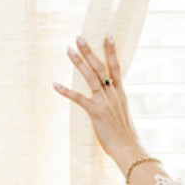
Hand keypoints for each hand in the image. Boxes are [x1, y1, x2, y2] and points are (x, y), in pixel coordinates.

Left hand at [52, 34, 147, 169]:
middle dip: (89, 52)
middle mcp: (113, 95)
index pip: (116, 68)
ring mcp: (105, 102)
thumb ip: (115, 104)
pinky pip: (79, 99)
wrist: (129, 148)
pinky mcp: (96, 113)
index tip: (108, 36)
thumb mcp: (123, 115)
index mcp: (121, 94)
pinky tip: (55, 84)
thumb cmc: (126, 136)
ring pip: (91, 77)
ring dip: (79, 62)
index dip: (112, 52)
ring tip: (69, 50)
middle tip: (79, 37)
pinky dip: (66, 91)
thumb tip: (111, 101)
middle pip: (101, 68)